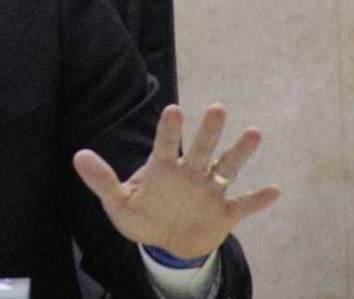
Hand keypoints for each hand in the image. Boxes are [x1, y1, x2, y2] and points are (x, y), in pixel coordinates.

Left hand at [72, 103, 281, 259]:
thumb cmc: (143, 216)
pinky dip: (258, 200)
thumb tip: (78, 156)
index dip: (170, 129)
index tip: (174, 110)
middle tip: (217, 108)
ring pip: (227, 167)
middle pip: (202, 148)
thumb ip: (103, 181)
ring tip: (254, 133)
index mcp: (163, 167)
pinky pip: (244, 204)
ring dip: (240, 152)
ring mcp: (210, 191)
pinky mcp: (225, 213)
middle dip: (209, 130)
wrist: (167, 244)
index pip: (166, 144)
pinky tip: (275, 190)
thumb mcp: (119, 203)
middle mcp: (190, 173)